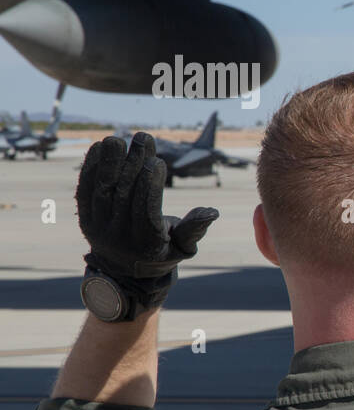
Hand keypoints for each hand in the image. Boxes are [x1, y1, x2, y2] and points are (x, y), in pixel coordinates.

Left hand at [75, 132, 218, 307]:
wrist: (125, 270)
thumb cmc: (162, 251)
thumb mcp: (182, 246)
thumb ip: (195, 228)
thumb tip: (213, 212)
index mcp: (145, 244)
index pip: (145, 209)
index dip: (150, 184)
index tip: (157, 161)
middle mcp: (118, 237)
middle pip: (124, 195)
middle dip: (133, 164)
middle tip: (143, 138)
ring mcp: (98, 227)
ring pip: (102, 190)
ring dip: (110, 161)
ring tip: (119, 139)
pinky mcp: (85, 217)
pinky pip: (86, 189)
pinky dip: (91, 166)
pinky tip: (101, 147)